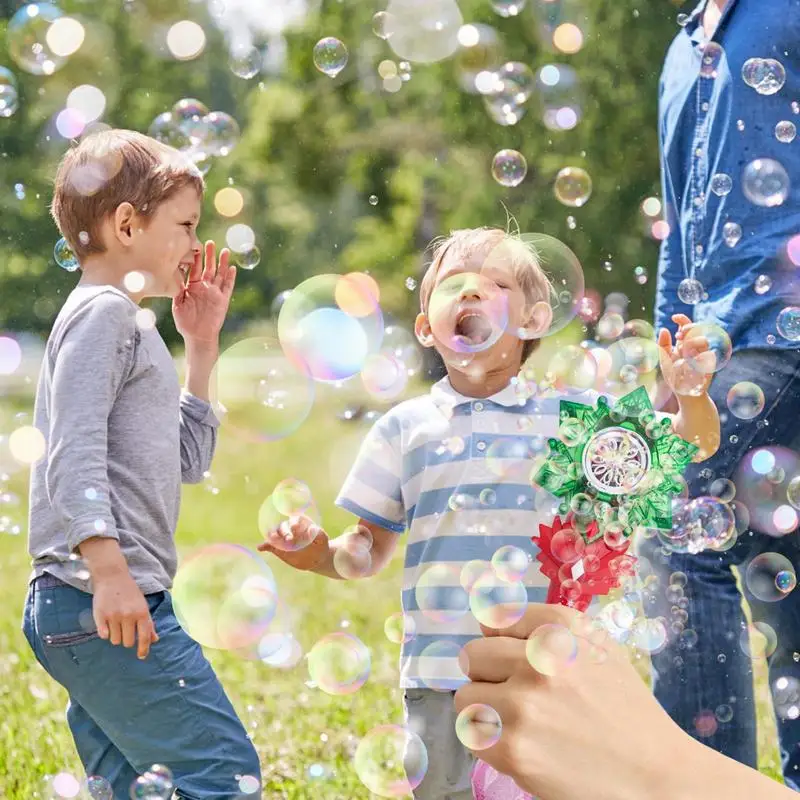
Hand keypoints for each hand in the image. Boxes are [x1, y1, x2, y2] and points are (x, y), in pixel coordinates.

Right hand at [93, 573, 158, 659]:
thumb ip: (148, 623)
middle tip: (125, 629)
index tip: (141, 656)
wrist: (112, 577)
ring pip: (115, 640)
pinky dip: (105, 633)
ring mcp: (114, 616)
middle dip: (127, 640)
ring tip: (116, 623)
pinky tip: (107, 624)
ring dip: (116, 636)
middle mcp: (129, 615)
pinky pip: (104, 635)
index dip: (143, 649)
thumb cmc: (130, 593)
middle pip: (128, 643)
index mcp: (142, 613)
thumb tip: (154, 640)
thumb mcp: (142, 605)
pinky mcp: (100, 616)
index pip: (144, 637)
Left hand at [173, 241, 235, 343]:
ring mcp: (215, 293)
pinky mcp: (223, 300)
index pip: (195, 269)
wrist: (197, 336)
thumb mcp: (178, 304)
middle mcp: (205, 288)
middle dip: (209, 255)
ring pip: (220, 274)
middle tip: (210, 242)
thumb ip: (178, 290)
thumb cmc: (185, 322)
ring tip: (225, 251)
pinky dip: (230, 278)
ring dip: (222, 263)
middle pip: (208, 268)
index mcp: (193, 287)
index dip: (196, 258)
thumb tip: (173, 276)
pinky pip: (228, 287)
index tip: (195, 246)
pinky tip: (232, 268)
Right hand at [257, 515, 329, 571]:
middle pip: (283, 526)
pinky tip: (260, 547)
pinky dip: (264, 545)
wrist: (315, 559)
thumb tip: (312, 528)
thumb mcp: (323, 539)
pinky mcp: (278, 548)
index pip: (295, 519)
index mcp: (301, 523)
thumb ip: (319, 533)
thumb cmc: (320, 545)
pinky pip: (269, 545)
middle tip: (289, 540)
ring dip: (273, 536)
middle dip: (284, 532)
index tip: (295, 529)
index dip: (294, 524)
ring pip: (275, 534)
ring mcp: (283, 538)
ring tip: (273, 539)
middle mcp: (289, 528)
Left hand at [454, 604, 686, 799]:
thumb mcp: (596, 647)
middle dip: (489, 676)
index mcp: (560, 628)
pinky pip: (471, 734)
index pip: (495, 617)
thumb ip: (544, 627)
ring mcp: (522, 704)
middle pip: (473, 655)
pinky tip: (519, 746)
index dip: (501, 641)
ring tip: (518, 724)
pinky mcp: (512, 747)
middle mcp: (538, 659)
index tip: (513, 658)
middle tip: (516, 695)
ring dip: (485, 710)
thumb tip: (486, 622)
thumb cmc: (625, 709)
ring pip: (465, 695)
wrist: (655, 777)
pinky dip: (489, 742)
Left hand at [658, 313, 715, 395]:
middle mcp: (696, 347)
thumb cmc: (674, 377)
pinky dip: (697, 357)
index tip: (673, 317)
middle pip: (698, 329)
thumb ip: (663, 345)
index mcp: (685, 344)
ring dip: (692, 343)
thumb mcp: (665, 360)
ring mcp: (704, 355)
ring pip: (704, 340)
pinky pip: (708, 355)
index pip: (687, 327)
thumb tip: (664, 329)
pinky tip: (690, 363)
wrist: (685, 393)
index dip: (683, 320)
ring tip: (682, 352)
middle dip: (689, 328)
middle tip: (679, 334)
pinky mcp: (710, 364)